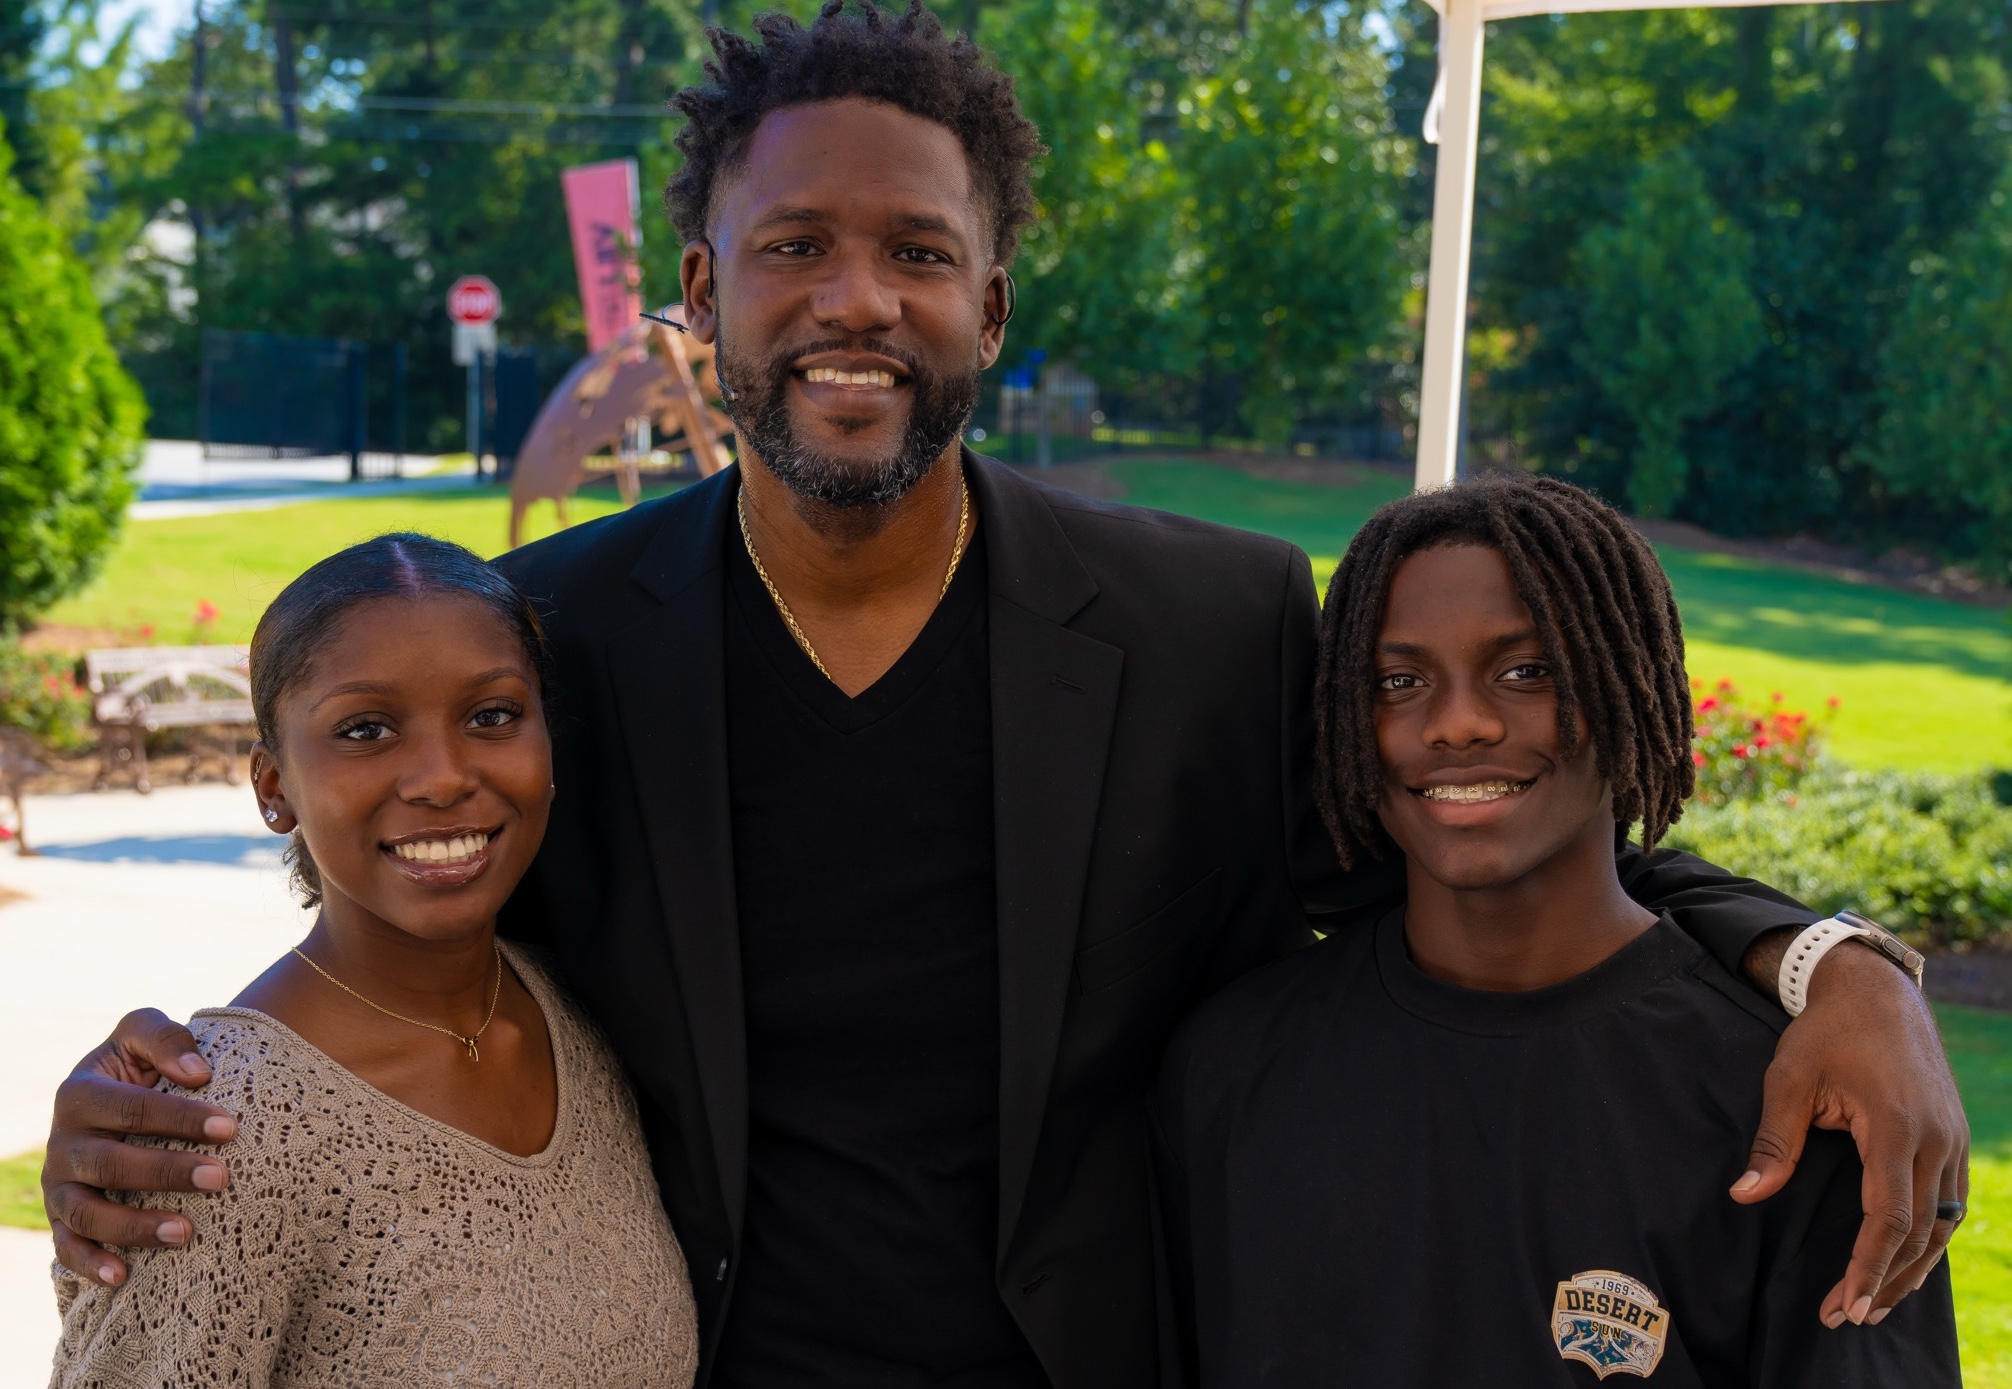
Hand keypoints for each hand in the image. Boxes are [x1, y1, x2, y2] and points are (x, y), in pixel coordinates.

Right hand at [43, 1010, 238, 1287]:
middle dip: (167, 1172)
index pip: (131, 1109)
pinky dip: (89, 1265)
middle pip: (111, 1164)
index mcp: (79, 1093)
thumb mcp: (143, 1034)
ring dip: (134, 1226)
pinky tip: (123, 1276)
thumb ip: (165, 1038)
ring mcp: (59, 1184)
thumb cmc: (140, 1065)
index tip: (230, 1127)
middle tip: (221, 1178)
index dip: (179, 1117)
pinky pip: (66, 1248)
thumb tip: (198, 1073)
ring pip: (87, 1213)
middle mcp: (62, 1142)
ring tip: (186, 1231)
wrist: (118, 1098)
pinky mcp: (61, 1218)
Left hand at [1732, 940, 1967, 1327]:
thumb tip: (1744, 1195)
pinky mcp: (1955, 1140)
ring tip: (1874, 1306)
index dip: (1869, 1265)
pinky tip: (1905, 1263)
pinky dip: (1930, 1240)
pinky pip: (1952, 1205)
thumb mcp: (1790, 1078)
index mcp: (1897, 1128)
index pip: (1889, 1217)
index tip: (1847, 1303)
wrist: (1878, 992)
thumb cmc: (1827, 1033)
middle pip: (1920, 1233)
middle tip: (1846, 1317)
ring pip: (1943, 1225)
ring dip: (1911, 1269)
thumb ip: (1774, 1140)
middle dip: (1884, 1281)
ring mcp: (1953, 1141)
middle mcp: (1936, 1141)